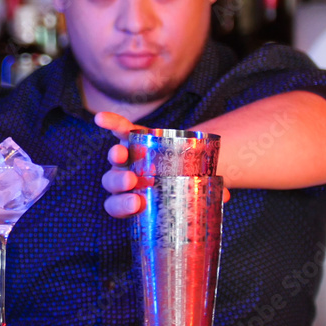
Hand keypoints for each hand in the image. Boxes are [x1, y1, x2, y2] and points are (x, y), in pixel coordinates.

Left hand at [95, 112, 231, 218]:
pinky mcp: (132, 137)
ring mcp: (127, 158)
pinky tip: (100, 119)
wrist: (182, 165)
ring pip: (115, 159)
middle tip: (133, 182)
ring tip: (122, 153)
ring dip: (116, 156)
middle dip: (119, 183)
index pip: (117, 206)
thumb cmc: (184, 186)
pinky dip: (110, 123)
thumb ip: (205, 195)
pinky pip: (119, 130)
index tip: (137, 205)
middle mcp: (125, 178)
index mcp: (132, 198)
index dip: (122, 206)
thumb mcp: (194, 192)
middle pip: (112, 182)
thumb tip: (224, 196)